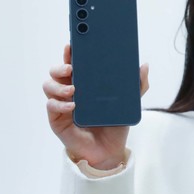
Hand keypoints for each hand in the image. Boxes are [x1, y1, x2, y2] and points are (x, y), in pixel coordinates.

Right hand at [43, 44, 149, 169]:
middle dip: (60, 66)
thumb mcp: (129, 102)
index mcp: (85, 81)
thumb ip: (137, 85)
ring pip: (49, 86)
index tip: (72, 44)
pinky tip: (72, 105)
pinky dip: (60, 105)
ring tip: (74, 90)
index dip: (71, 52)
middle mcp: (70, 89)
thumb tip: (144, 65)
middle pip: (56, 71)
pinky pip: (51, 107)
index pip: (74, 62)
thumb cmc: (115, 121)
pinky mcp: (57, 120)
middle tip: (71, 68)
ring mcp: (61, 104)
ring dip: (59, 86)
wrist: (109, 149)